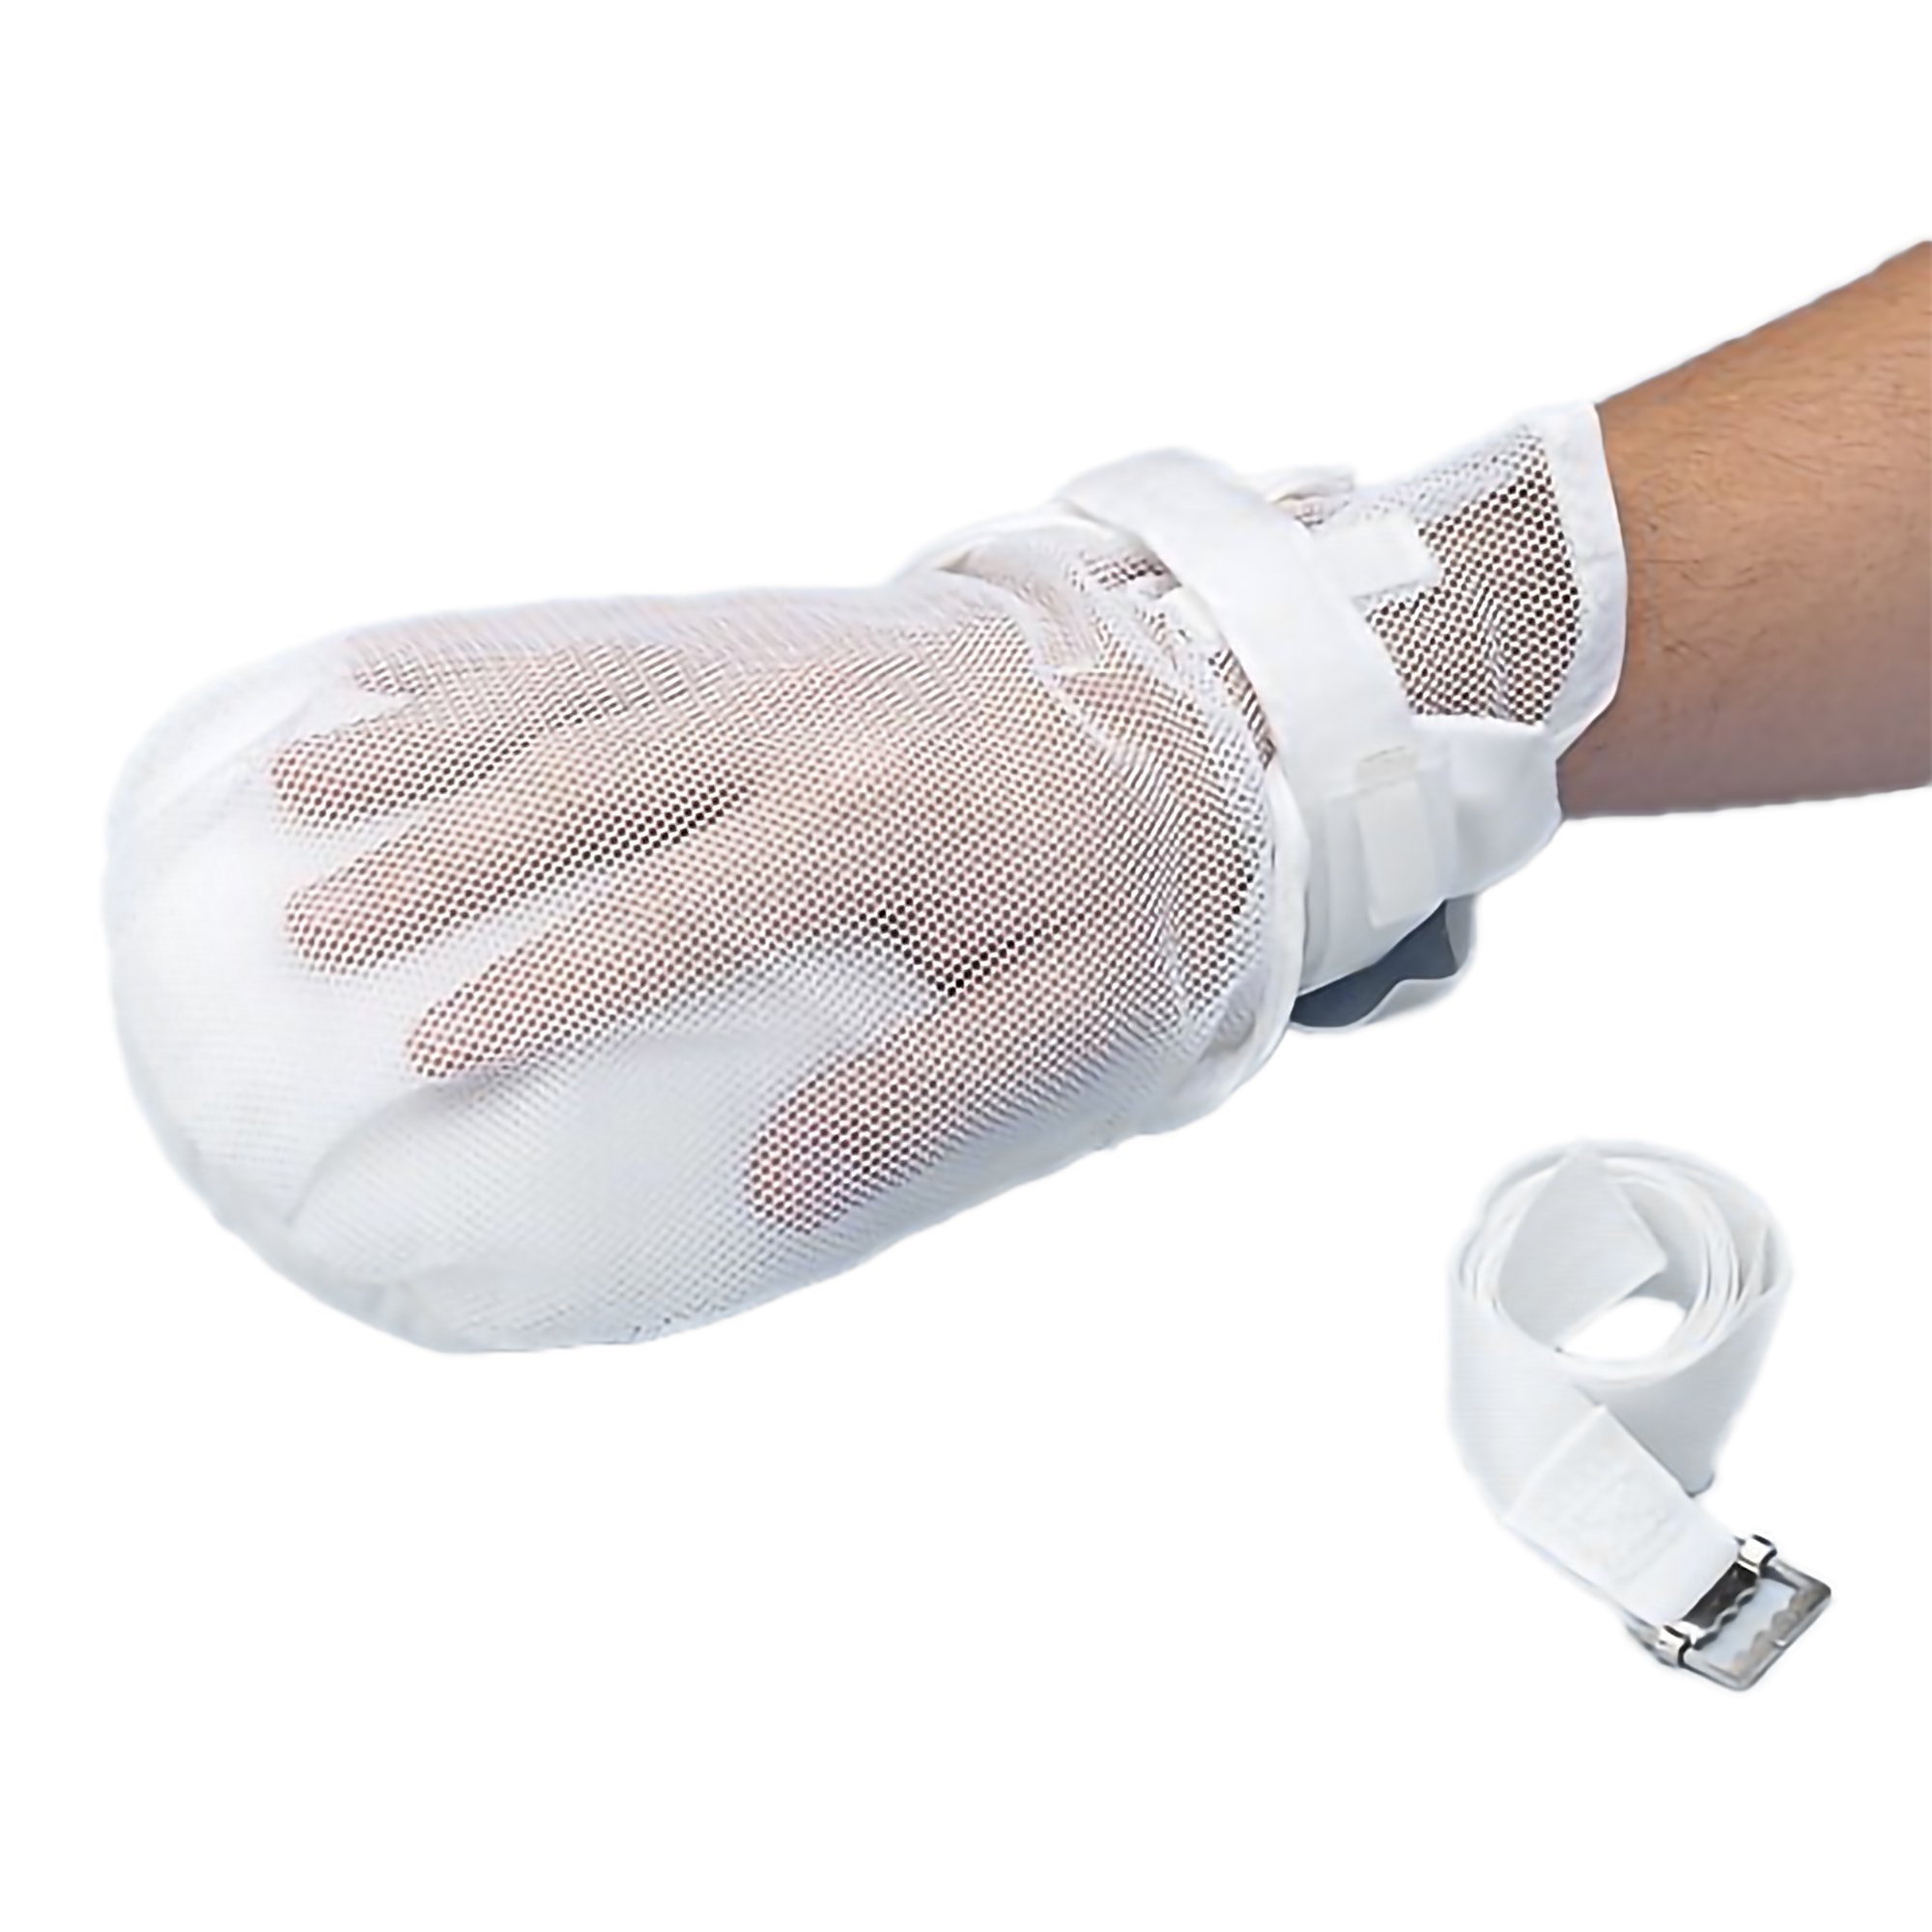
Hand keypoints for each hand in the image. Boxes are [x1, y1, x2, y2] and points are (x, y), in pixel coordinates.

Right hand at [273, 537, 1266, 1229]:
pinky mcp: (752, 618)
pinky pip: (592, 622)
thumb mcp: (1079, 1006)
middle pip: (583, 778)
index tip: (434, 1050)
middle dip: (438, 854)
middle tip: (314, 927)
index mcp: (879, 814)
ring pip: (562, 681)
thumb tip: (777, 1193)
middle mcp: (801, 712)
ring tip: (292, 780)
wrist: (1168, 684)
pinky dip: (474, 643)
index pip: (680, 909)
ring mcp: (767, 647)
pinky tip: (370, 662)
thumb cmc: (1123, 868)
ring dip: (421, 730)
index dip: (551, 981)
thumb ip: (930, 1093)